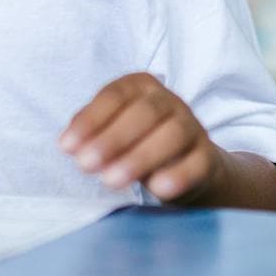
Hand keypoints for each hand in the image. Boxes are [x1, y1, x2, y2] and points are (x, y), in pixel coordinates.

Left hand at [60, 72, 225, 202]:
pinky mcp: (209, 157)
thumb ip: (91, 132)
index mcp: (141, 87)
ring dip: (140, 157)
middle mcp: (170, 101)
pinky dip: (178, 174)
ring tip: (111, 181)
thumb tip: (68, 143)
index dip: (90, 120)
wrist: (188, 167)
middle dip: (112, 139)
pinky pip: (198, 163)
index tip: (67, 147)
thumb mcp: (112, 130)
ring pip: (173, 134)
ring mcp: (193, 127)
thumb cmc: (138, 143)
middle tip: (86, 165)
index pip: (115, 95)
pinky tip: (156, 189)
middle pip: (145, 112)